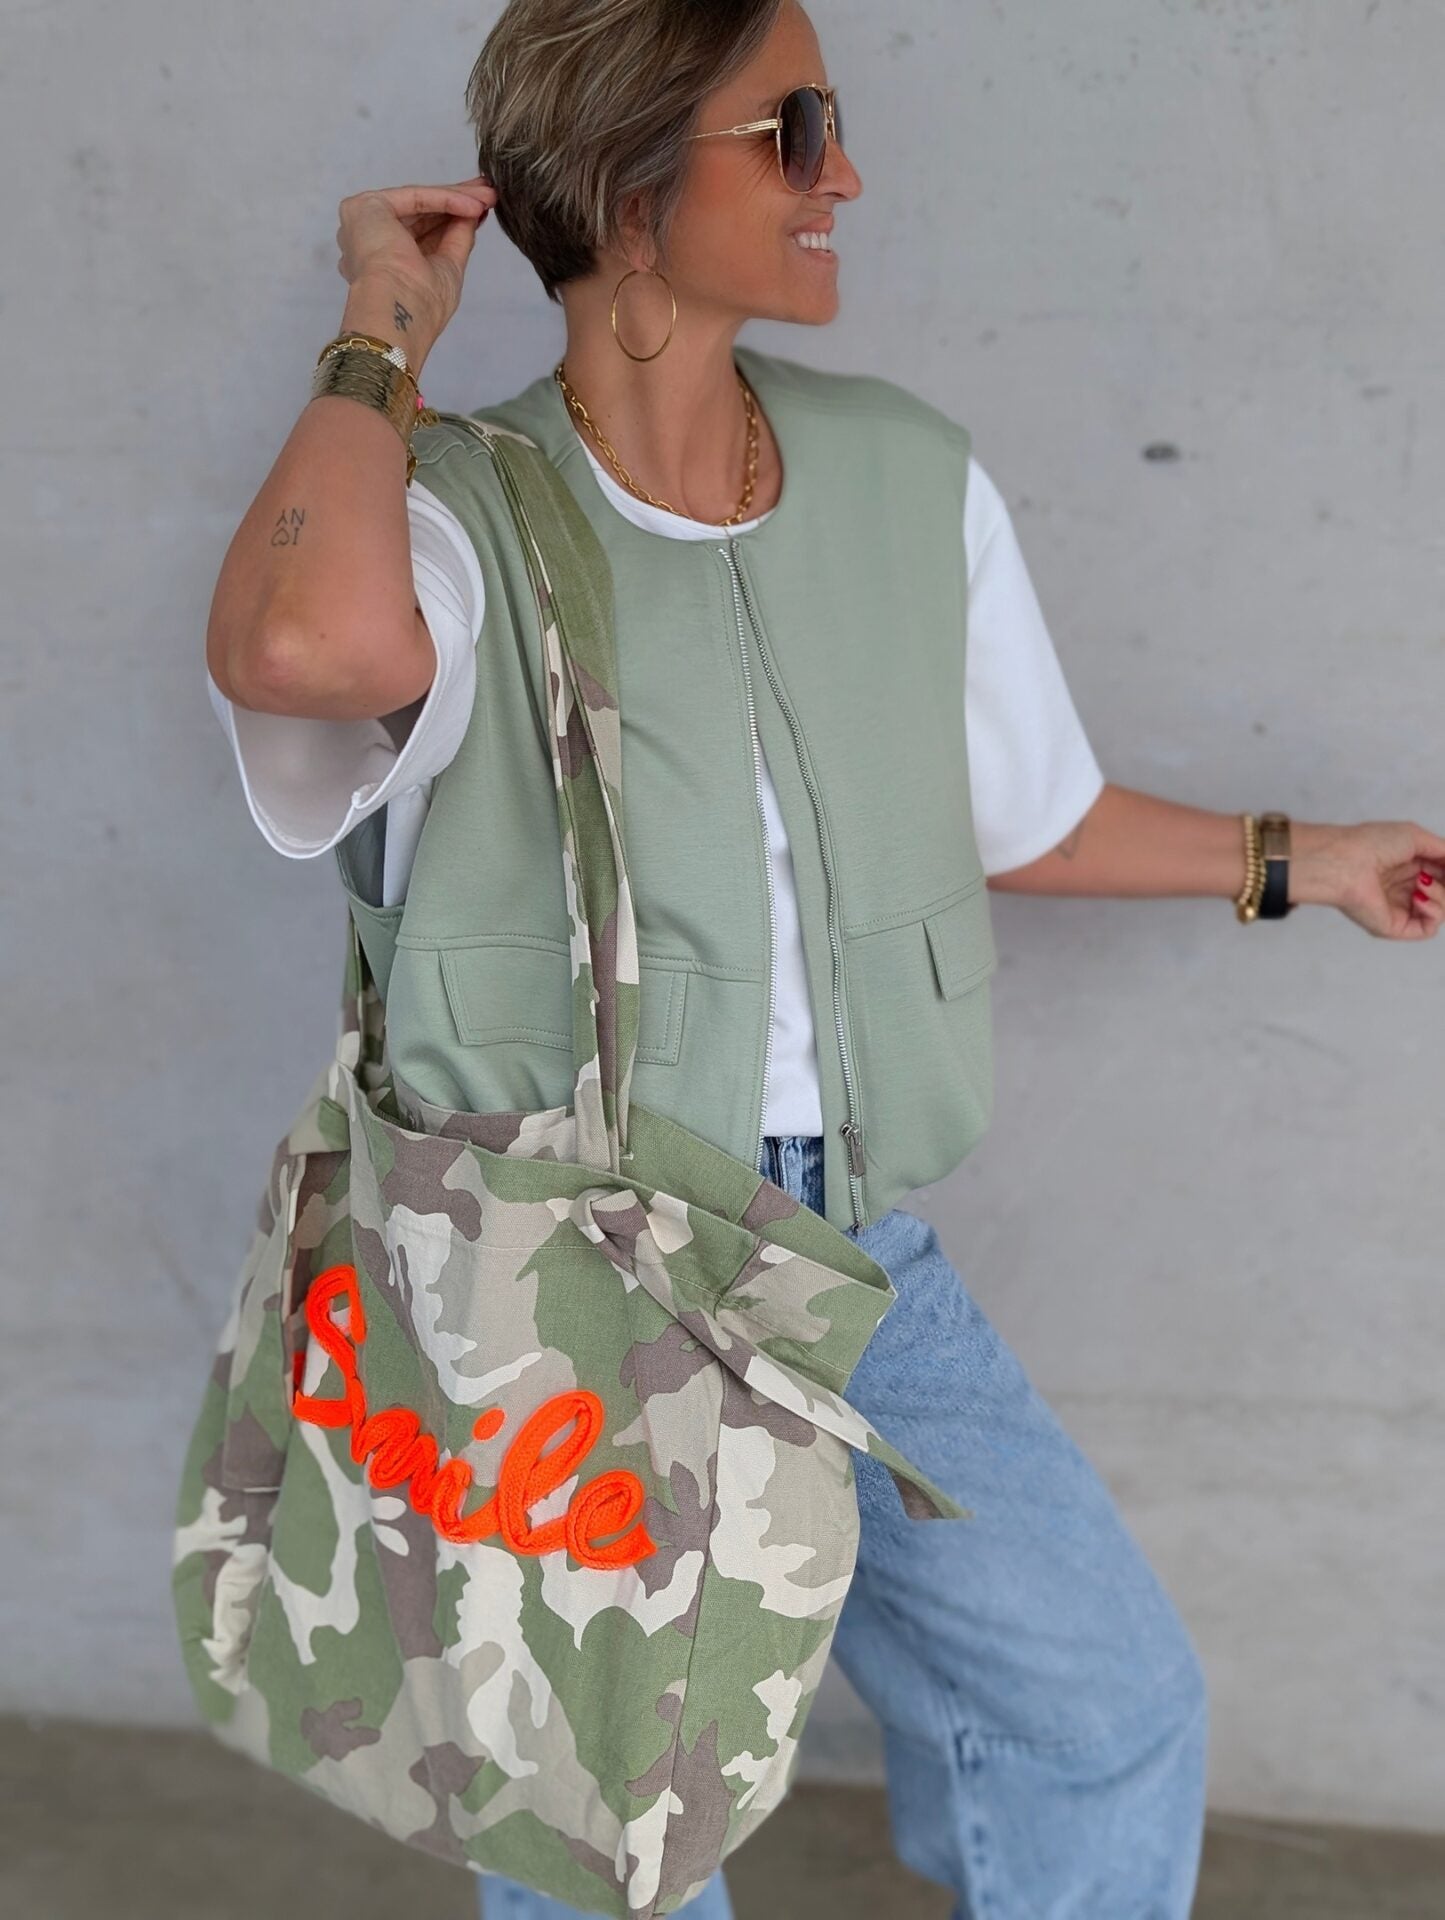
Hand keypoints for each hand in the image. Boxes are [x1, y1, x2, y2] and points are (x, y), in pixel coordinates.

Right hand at [334, 174, 497, 361]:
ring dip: (457, 198)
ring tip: (487, 196)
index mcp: (383, 263)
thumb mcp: (447, 270)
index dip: (453, 221)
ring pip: (419, 204)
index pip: (422, 234)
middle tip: (487, 194)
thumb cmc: (420, 306)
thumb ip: (457, 239)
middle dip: (456, 203)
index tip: (481, 212)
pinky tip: (474, 204)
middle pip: (420, 215)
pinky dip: (446, 199)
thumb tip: (474, 215)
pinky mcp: (367, 207)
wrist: (398, 310)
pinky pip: (415, 198)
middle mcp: (369, 241)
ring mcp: (364, 223)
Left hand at [1292, 818, 1444, 939]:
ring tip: (1421, 883)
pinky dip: (1434, 912)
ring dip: (1442, 895)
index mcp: (1406, 867)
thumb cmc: (1374, 844)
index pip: (1441, 873)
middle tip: (1431, 875)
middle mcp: (1404, 888)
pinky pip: (1428, 928)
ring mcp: (1400, 909)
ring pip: (1441, 910)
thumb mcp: (1417, 837)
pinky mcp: (1395, 927)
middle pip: (1443, 892)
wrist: (1346, 863)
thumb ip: (1443, 851)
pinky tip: (1419, 898)